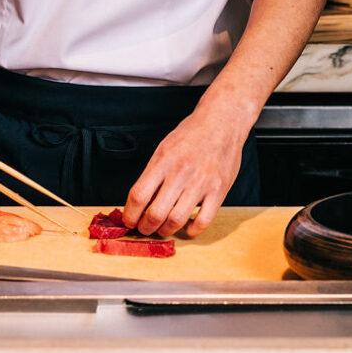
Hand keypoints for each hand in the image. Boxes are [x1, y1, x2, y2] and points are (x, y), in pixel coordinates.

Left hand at [123, 108, 246, 237]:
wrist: (222, 121)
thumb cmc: (191, 135)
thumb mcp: (165, 148)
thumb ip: (153, 174)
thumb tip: (139, 202)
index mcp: (164, 160)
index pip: (138, 195)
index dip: (130, 215)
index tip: (129, 221)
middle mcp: (181, 172)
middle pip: (155, 213)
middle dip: (145, 227)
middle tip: (144, 228)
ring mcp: (202, 182)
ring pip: (176, 220)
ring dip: (165, 231)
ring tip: (163, 229)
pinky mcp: (219, 190)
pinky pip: (203, 221)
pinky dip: (191, 230)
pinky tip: (187, 226)